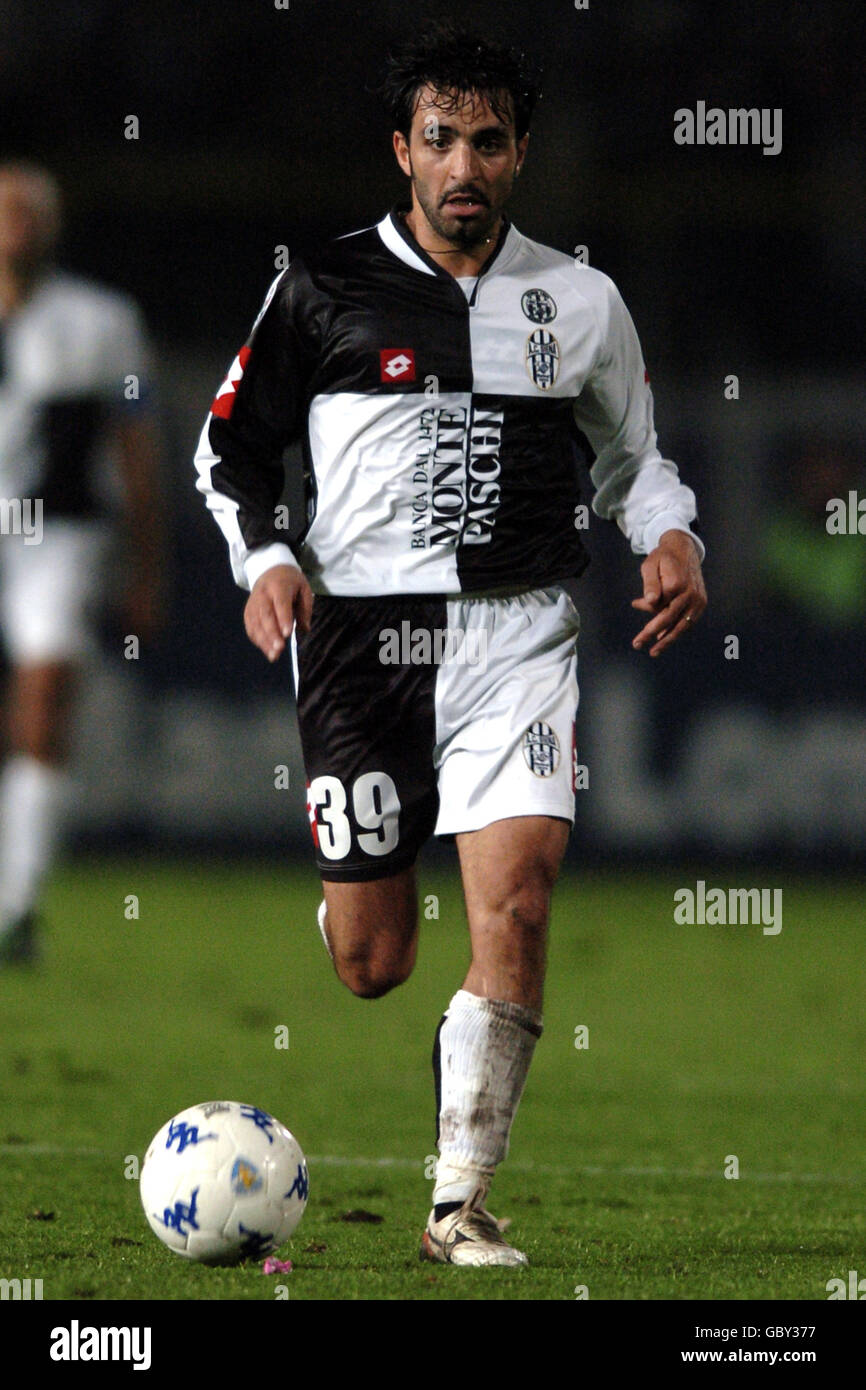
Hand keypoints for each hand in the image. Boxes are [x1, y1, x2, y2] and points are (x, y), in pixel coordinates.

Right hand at [244, 565, 313, 661]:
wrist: (269, 569)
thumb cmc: (291, 582)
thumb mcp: (304, 588)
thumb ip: (305, 608)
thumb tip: (304, 630)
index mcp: (279, 586)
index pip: (280, 603)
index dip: (283, 618)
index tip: (287, 634)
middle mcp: (263, 594)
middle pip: (265, 615)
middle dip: (271, 633)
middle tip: (280, 648)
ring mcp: (253, 603)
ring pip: (255, 623)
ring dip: (264, 641)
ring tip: (274, 655)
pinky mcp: (248, 611)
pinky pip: (250, 627)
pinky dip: (258, 640)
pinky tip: (267, 650)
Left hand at [631, 530, 706, 656]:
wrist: (684, 549)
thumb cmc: (663, 557)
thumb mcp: (651, 564)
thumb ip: (650, 583)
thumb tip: (648, 602)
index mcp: (676, 584)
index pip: (658, 605)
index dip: (646, 607)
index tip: (635, 603)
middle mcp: (690, 594)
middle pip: (669, 619)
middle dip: (652, 634)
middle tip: (637, 644)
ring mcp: (698, 600)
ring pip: (681, 625)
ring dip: (667, 640)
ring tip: (654, 651)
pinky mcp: (701, 603)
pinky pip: (689, 621)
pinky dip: (677, 631)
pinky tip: (665, 638)